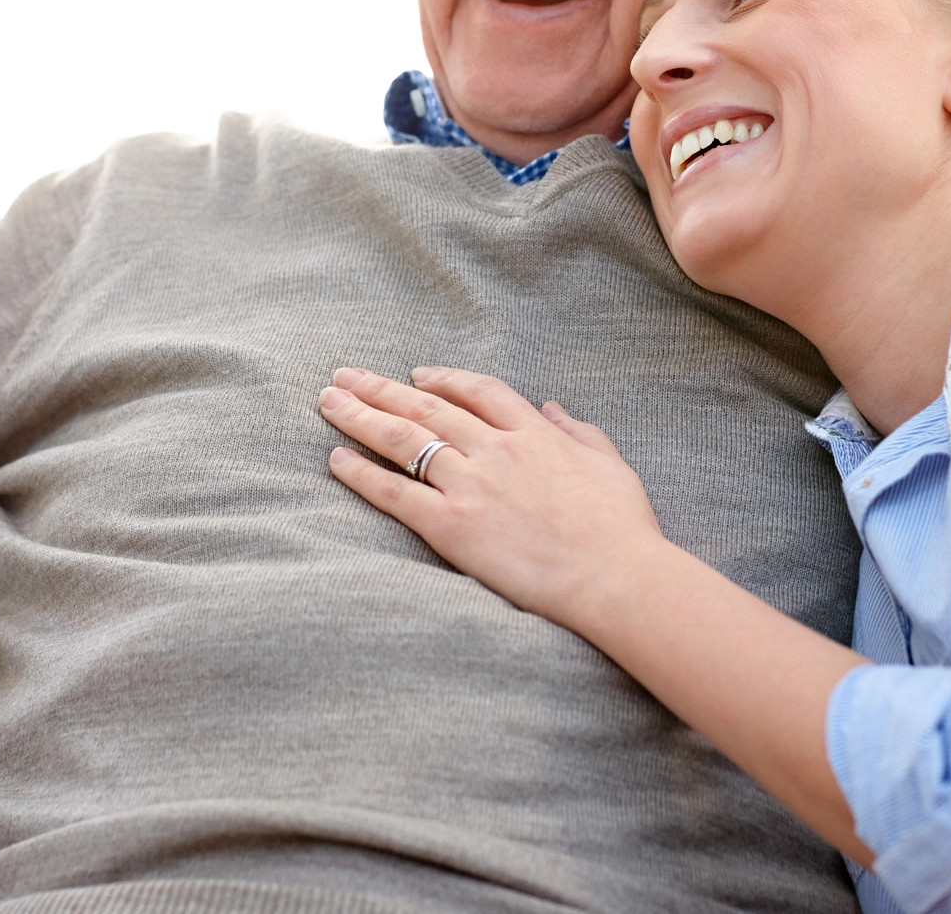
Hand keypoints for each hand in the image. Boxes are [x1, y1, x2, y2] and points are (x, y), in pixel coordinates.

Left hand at [318, 366, 667, 625]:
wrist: (615, 576)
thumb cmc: (622, 528)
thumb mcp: (611, 464)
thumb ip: (579, 431)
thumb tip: (552, 407)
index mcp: (534, 433)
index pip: (479, 391)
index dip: (443, 380)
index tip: (417, 375)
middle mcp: (496, 449)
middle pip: (427, 407)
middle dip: (381, 388)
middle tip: (344, 375)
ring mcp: (471, 485)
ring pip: (404, 439)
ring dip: (361, 417)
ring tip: (328, 401)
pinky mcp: (453, 526)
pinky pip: (396, 492)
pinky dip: (362, 474)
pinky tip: (336, 459)